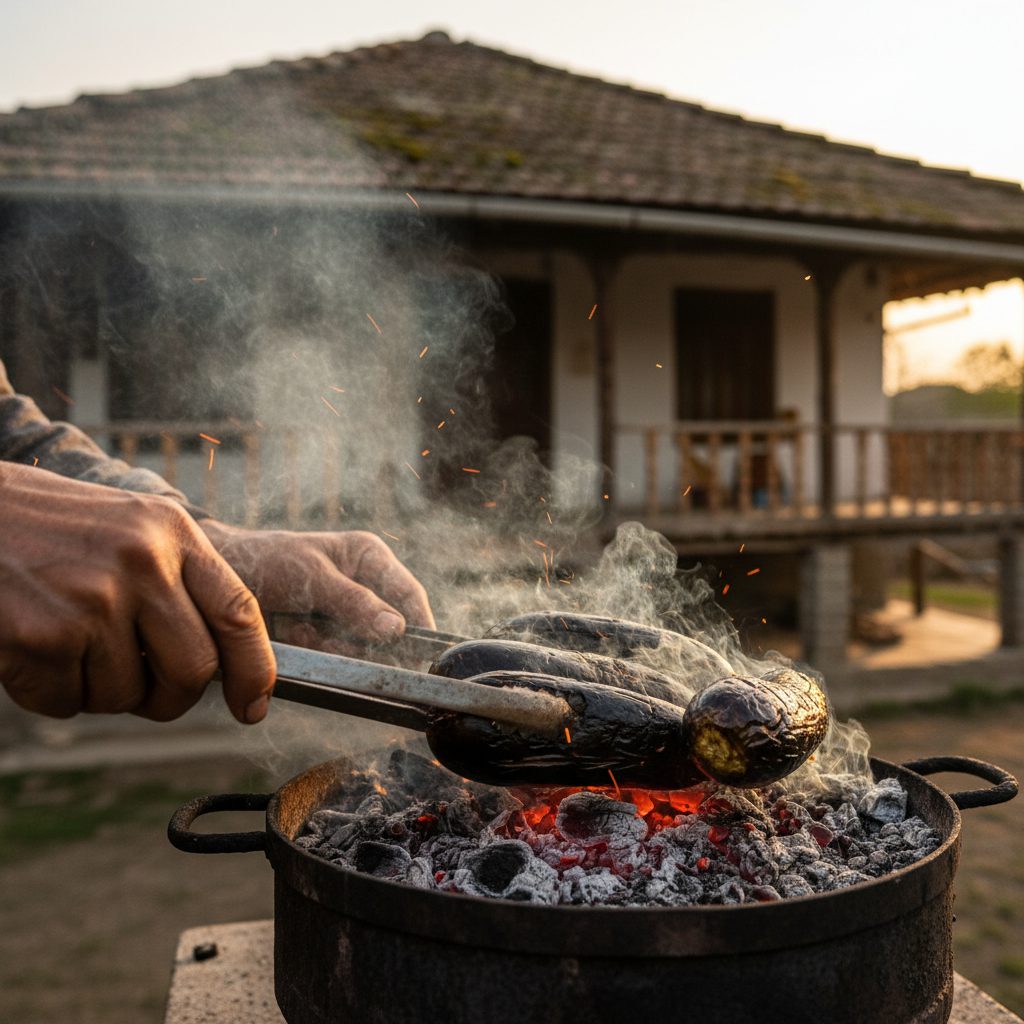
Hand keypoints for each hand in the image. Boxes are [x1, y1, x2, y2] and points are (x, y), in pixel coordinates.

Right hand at [0, 464, 274, 722]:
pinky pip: (66, 703)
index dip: (255, 670)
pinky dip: (49, 692)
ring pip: (125, 696)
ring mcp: (92, 599)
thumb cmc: (49, 527)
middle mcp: (141, 563)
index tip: (254, 706)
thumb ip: (178, 581)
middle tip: (141, 687)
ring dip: (98, 690)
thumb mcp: (131, 527)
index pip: (239, 613)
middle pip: (194, 671)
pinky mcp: (42, 636)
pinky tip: (30, 646)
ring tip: (68, 640)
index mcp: (172, 533)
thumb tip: (222, 664)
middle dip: (171, 697)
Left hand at [197, 523, 434, 647]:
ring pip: (357, 651)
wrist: (213, 580)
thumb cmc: (264, 561)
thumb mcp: (311, 576)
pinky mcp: (323, 641)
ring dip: (327, 646)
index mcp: (369, 559)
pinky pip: (332, 660)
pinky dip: (312, 653)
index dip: (419, 628)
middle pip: (386, 632)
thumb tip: (397, 629)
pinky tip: (290, 634)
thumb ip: (355, 602)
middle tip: (318, 626)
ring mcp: (343, 617)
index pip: (409, 596)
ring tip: (295, 623)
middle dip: (355, 639)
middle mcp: (363, 588)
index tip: (420, 657)